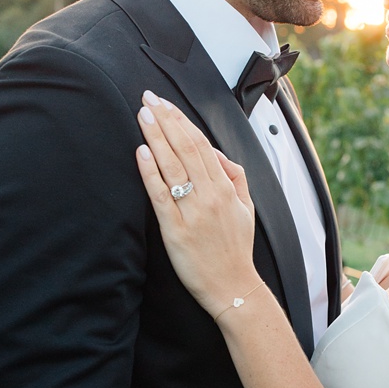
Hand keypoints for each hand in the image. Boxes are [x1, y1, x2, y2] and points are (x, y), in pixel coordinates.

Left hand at [135, 92, 259, 317]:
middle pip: (185, 148)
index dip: (181, 121)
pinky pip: (161, 196)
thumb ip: (234, 175)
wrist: (234, 287)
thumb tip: (215, 152)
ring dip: (156, 137)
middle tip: (148, 99)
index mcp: (225, 188)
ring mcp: (192, 212)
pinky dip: (150, 172)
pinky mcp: (175, 230)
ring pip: (172, 166)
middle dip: (165, 120)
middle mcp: (209, 195)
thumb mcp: (247, 207)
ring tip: (143, 116)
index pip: (201, 144)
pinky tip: (141, 152)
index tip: (166, 104)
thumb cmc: (236, 248)